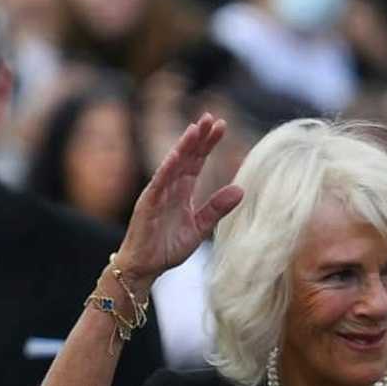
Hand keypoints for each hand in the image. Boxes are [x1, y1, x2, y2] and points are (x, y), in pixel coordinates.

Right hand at [113, 114, 243, 287]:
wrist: (145, 267)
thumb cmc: (167, 247)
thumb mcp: (200, 227)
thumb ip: (217, 208)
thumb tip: (241, 189)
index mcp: (182, 190)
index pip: (197, 161)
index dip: (208, 144)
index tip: (221, 126)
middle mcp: (170, 187)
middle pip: (186, 157)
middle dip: (199, 137)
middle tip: (212, 118)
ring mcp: (157, 193)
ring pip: (172, 164)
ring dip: (184, 146)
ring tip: (196, 129)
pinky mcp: (148, 204)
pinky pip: (158, 183)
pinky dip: (167, 169)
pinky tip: (176, 156)